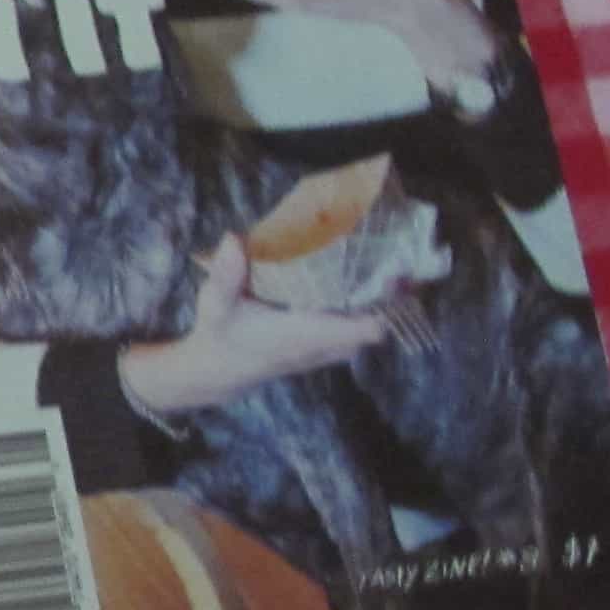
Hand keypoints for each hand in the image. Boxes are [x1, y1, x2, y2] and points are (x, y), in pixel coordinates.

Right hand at [118, 233, 382, 419]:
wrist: (218, 371)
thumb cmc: (221, 336)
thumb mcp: (216, 303)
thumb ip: (226, 274)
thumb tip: (233, 239)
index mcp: (306, 334)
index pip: (367, 329)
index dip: (387, 304)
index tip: (393, 275)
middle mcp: (323, 346)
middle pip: (380, 326)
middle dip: (389, 298)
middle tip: (391, 261)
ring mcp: (326, 352)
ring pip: (371, 332)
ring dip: (378, 305)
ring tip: (379, 270)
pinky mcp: (324, 352)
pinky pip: (358, 335)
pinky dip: (364, 314)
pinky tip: (357, 288)